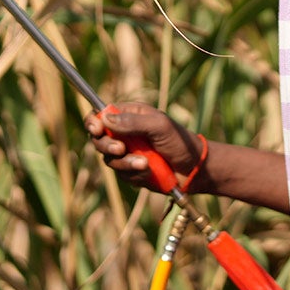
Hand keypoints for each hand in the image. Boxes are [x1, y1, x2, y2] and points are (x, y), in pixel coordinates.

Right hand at [84, 102, 203, 192]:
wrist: (195, 169)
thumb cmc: (180, 141)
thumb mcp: (159, 126)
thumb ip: (134, 122)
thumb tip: (105, 118)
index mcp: (130, 115)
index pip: (101, 115)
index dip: (94, 122)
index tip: (97, 130)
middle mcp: (124, 134)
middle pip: (98, 139)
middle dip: (107, 146)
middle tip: (121, 149)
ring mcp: (127, 154)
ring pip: (109, 160)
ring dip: (126, 163)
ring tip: (145, 164)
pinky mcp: (131, 171)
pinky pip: (122, 175)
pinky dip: (135, 174)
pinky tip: (150, 171)